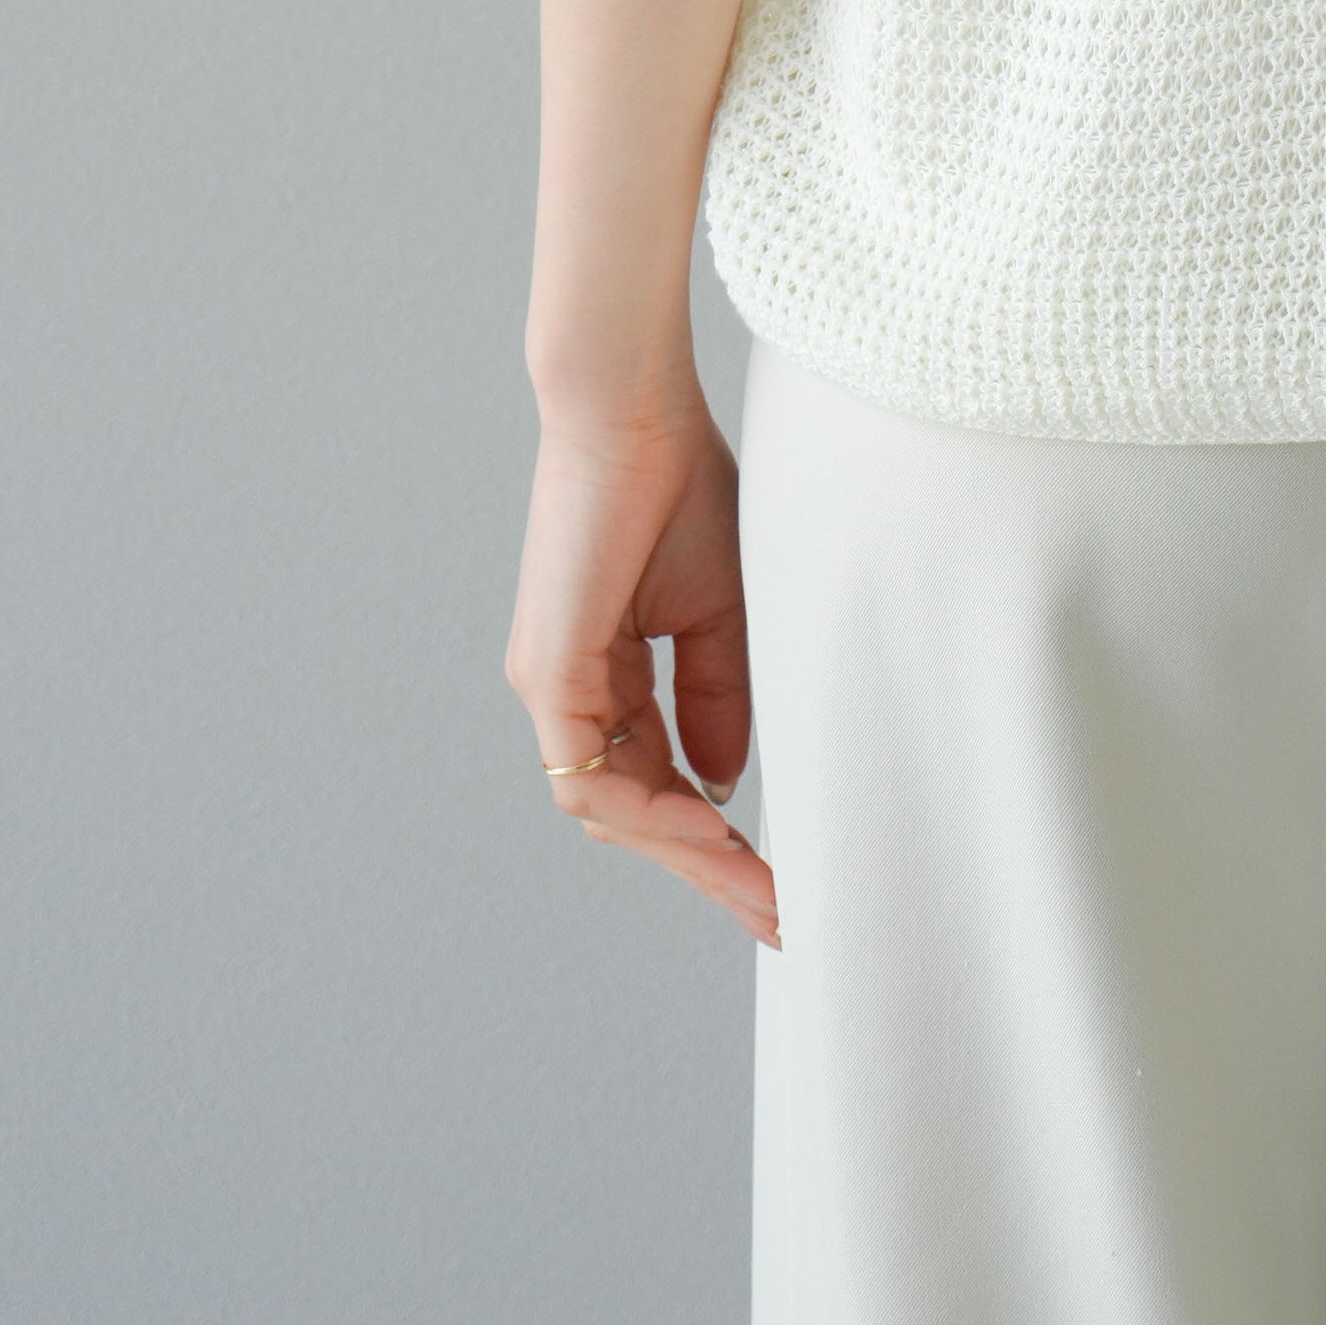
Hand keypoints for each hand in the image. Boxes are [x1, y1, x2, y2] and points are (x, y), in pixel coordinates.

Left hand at [505, 385, 778, 947]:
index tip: (778, 880)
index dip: (715, 838)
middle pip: (633, 812)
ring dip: (685, 852)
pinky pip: (590, 773)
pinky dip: (650, 809)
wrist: (637, 410)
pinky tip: (713, 825)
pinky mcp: (547, 671)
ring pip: (609, 808)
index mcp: (606, 673)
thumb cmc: (679, 483)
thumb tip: (723, 780)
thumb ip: (719, 694)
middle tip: (774, 914)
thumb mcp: (723, 607)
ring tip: (754, 880)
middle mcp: (568, 691)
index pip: (658, 781)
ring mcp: (551, 686)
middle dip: (706, 869)